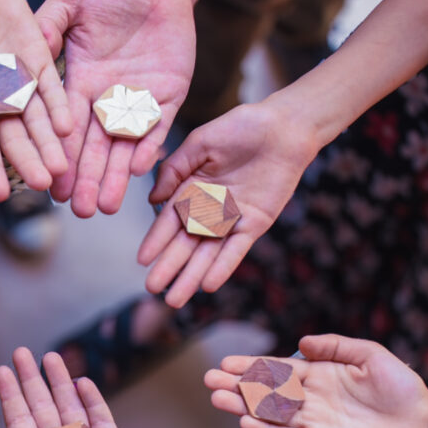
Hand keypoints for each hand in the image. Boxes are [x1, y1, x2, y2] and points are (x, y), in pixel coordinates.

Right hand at [36, 0, 195, 215]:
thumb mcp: (71, 3)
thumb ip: (49, 26)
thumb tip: (27, 55)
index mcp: (79, 83)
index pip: (64, 128)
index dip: (55, 155)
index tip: (44, 182)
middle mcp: (106, 100)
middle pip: (92, 148)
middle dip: (83, 179)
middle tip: (75, 210)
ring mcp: (138, 101)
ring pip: (123, 147)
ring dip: (113, 177)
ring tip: (103, 206)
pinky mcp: (169, 96)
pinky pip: (158, 127)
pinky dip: (148, 147)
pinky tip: (137, 170)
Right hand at [137, 101, 318, 307]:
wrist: (284, 126)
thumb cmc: (242, 127)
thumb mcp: (200, 143)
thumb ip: (175, 169)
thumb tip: (152, 199)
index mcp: (191, 189)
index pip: (169, 221)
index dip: (156, 241)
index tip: (142, 260)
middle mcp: (209, 208)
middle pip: (185, 244)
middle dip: (169, 267)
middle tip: (152, 289)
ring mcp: (232, 218)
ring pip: (208, 253)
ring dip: (192, 275)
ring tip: (175, 300)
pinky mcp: (256, 223)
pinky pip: (237, 249)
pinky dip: (224, 266)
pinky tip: (209, 284)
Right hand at [205, 334, 427, 427]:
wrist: (422, 423)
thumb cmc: (400, 386)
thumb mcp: (369, 355)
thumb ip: (334, 346)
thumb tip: (300, 343)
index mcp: (318, 375)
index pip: (276, 370)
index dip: (251, 366)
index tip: (227, 362)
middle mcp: (309, 399)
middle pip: (265, 392)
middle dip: (237, 385)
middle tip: (209, 380)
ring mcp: (312, 423)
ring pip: (269, 414)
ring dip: (243, 406)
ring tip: (218, 398)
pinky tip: (246, 420)